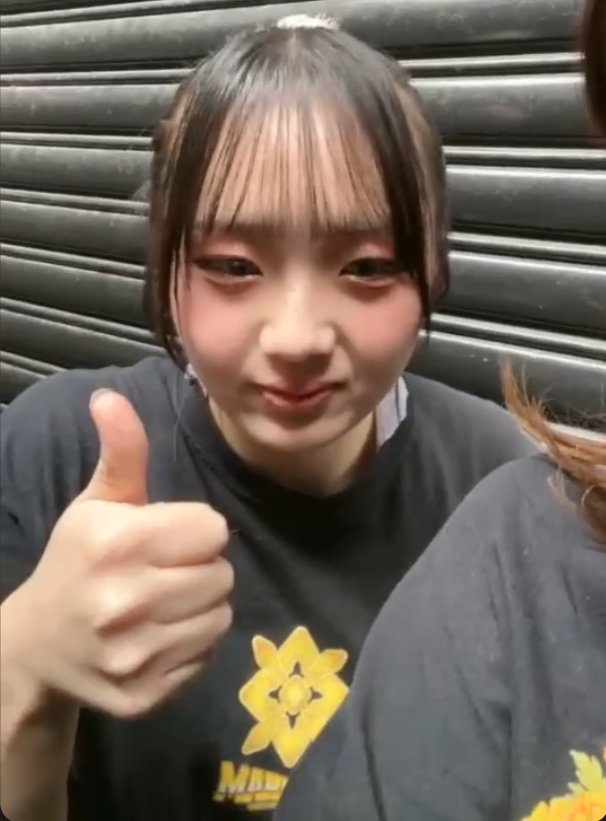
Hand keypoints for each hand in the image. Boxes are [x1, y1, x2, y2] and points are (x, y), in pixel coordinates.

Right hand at [13, 390, 232, 718]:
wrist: (36, 646)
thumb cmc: (75, 562)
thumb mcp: (95, 503)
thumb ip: (119, 452)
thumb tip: (110, 396)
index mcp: (116, 542)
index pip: (212, 529)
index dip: (195, 529)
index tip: (169, 536)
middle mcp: (124, 601)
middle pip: (221, 574)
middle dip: (201, 567)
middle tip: (167, 571)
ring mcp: (133, 655)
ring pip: (220, 616)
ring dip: (202, 605)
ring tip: (166, 602)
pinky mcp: (143, 696)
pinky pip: (205, 657)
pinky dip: (191, 645)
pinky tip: (159, 636)